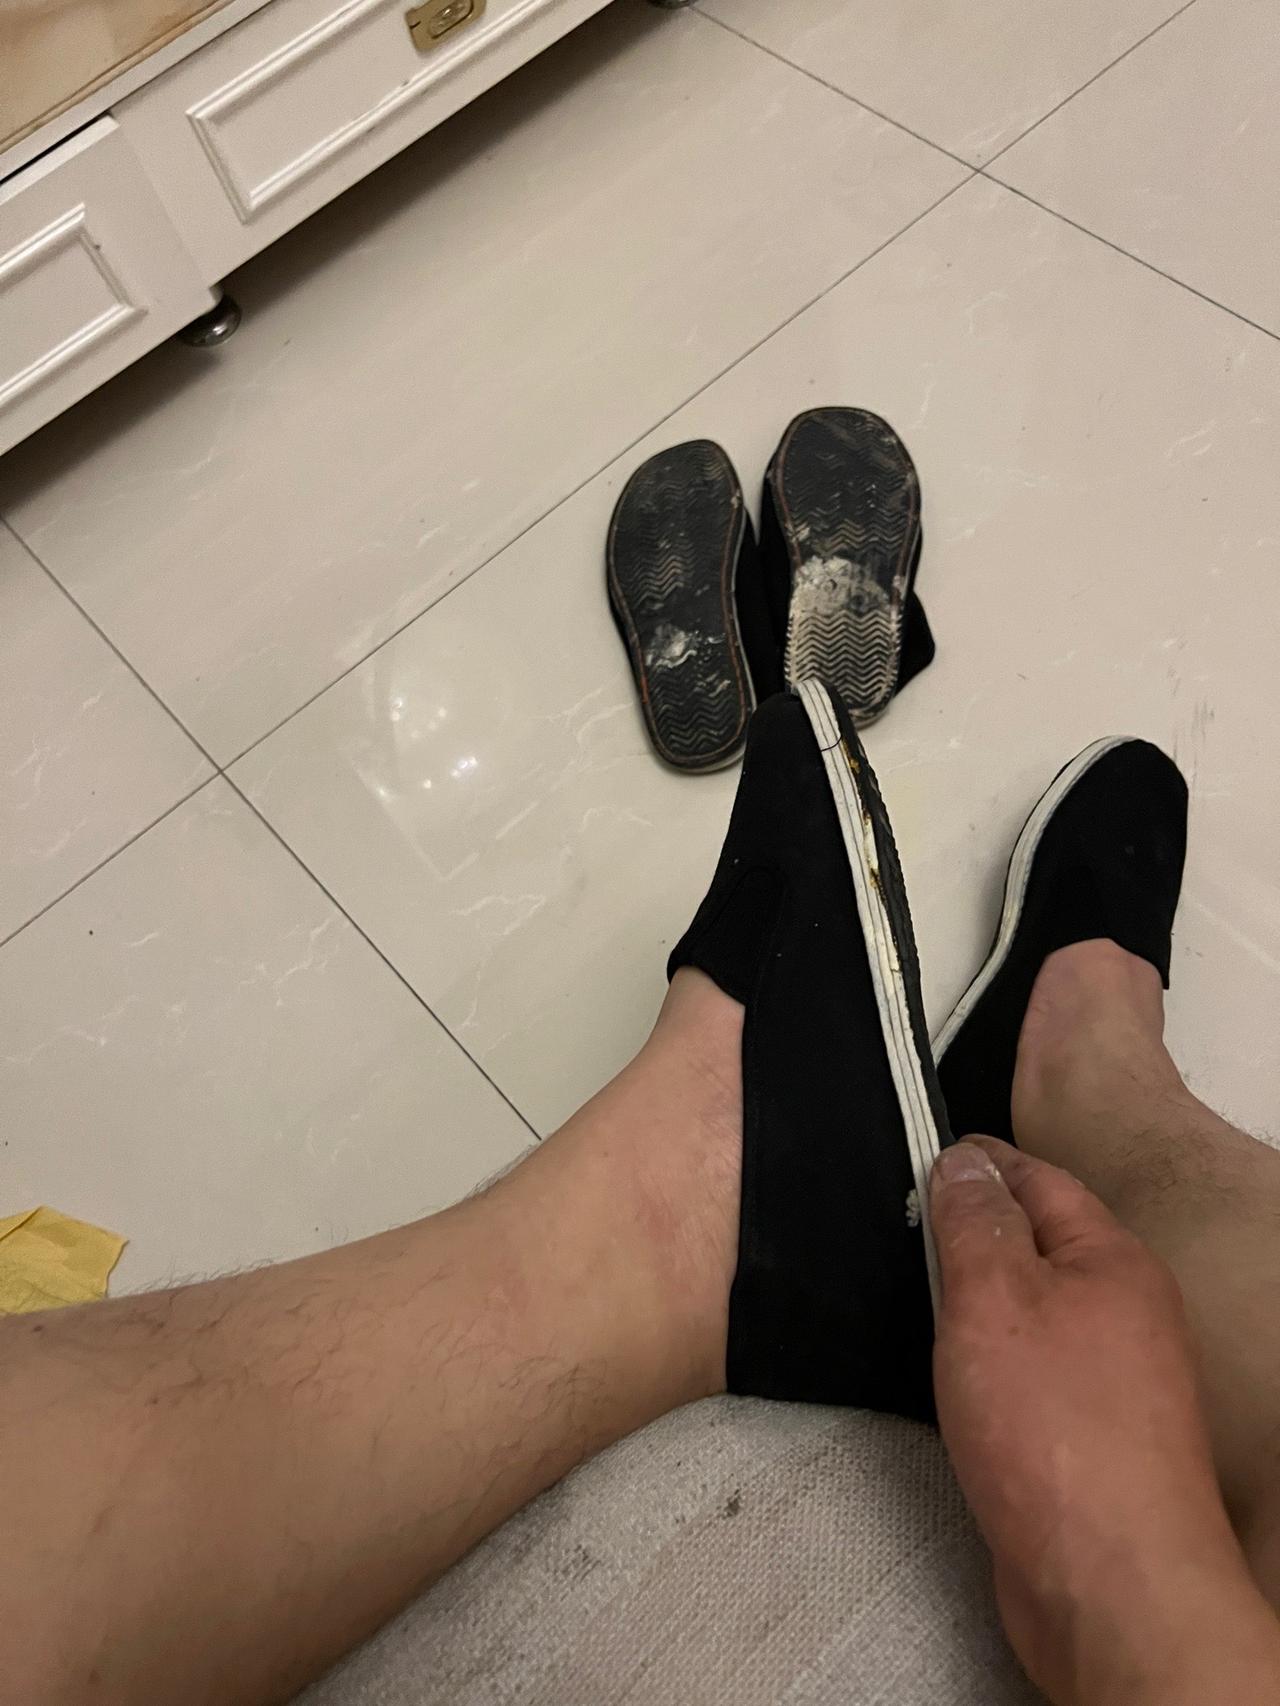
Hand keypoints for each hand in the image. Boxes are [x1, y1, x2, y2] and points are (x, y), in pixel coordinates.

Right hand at [930, 1137, 1279, 1705]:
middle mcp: (1124, 1312)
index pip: (1037, 1179)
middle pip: (1037, 1245)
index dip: (975, 1163)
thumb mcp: (994, 1297)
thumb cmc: (1054, 1429)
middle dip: (970, 1232)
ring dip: (974, 1302)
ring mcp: (1111, 1380)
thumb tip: (964, 1162)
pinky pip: (1029, 1373)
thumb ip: (974, 1222)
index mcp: (1113, 1259)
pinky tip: (947, 1375)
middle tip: (898, 1228)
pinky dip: (985, 1361)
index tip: (915, 1155)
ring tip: (909, 1295)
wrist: (1111, 1584)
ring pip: (1031, 1312)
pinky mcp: (1085, 1441)